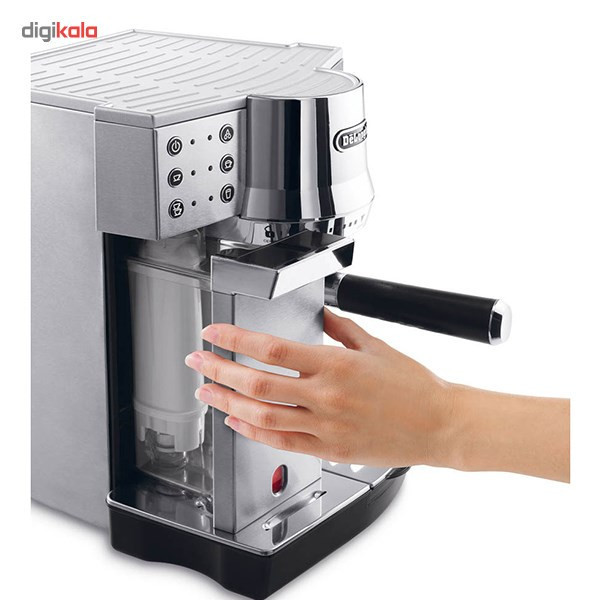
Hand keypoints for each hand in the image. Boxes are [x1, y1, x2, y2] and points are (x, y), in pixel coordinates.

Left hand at [184, 309, 451, 467]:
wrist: (439, 424)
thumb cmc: (413, 385)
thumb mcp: (375, 345)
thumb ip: (340, 327)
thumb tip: (318, 312)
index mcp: (335, 365)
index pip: (271, 349)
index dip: (235, 340)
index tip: (215, 333)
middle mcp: (325, 396)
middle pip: (256, 384)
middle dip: (218, 370)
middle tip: (198, 360)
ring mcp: (325, 426)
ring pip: (261, 417)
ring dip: (227, 402)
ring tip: (207, 391)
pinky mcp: (328, 449)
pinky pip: (280, 442)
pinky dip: (252, 431)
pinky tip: (236, 421)